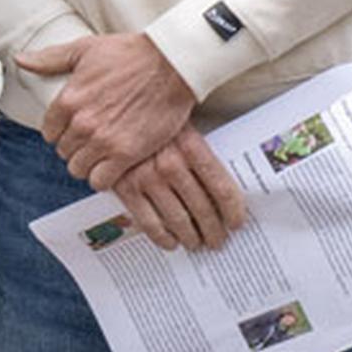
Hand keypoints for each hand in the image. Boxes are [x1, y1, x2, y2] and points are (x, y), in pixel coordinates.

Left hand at [17, 30, 197, 188]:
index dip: (61, 132)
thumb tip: (21, 60)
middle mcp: (81, 123)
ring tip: (103, 153)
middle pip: (63, 152)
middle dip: (76, 147)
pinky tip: (114, 165)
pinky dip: (105, 177)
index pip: (48, 132)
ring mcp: (103, 140)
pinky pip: (100, 181)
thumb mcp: (84, 49)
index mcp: (68, 100)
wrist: (171, 64)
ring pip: (79, 169)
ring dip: (89, 164)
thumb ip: (50, 59)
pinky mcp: (126, 154)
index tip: (75, 129)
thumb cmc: (132, 53)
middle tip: (93, 140)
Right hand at [107, 127, 251, 252]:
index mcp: (191, 146)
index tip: (237, 222)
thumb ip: (200, 155)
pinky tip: (171, 242)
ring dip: (191, 237)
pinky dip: (163, 237)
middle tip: (218, 240)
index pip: (222, 187)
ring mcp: (147, 178)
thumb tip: (224, 190)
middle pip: (203, 207)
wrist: (114, 107)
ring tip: (197, 243)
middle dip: (214, 229)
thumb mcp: (182, 126)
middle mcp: (171, 164)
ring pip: (178, 219)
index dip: (233, 210)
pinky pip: (149, 222)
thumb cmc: (153, 116)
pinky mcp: (126, 188)